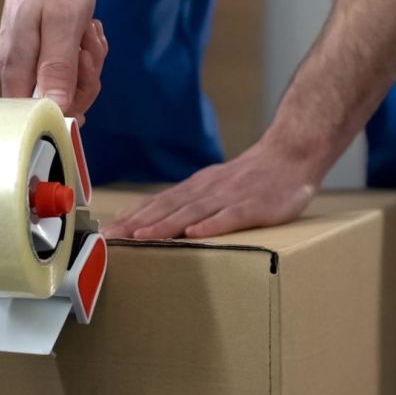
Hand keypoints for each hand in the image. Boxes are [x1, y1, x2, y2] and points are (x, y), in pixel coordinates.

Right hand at [0, 0, 106, 120]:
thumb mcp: (63, 21)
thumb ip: (58, 67)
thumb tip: (56, 109)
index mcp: (18, 71)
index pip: (41, 117)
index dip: (71, 105)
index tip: (83, 66)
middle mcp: (18, 74)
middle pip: (59, 105)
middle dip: (85, 78)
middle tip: (88, 43)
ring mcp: (29, 65)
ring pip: (68, 87)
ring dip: (88, 62)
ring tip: (87, 30)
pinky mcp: (40, 56)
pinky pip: (68, 70)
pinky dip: (83, 53)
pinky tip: (86, 31)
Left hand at [102, 136, 325, 238]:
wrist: (290, 155)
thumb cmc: (252, 178)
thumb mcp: (215, 185)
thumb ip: (190, 202)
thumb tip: (156, 218)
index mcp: (196, 188)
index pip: (157, 203)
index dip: (131, 217)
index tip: (106, 232)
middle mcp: (207, 190)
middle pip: (166, 208)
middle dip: (136, 224)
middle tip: (111, 239)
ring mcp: (230, 197)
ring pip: (191, 212)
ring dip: (164, 225)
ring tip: (140, 237)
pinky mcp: (253, 206)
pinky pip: (230, 216)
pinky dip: (212, 225)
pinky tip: (195, 235)